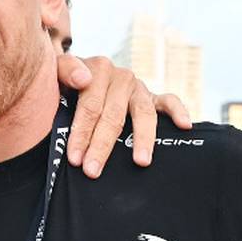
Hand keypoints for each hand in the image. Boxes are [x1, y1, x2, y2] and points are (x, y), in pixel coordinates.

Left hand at [56, 54, 192, 176]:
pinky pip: (169, 101)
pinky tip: (185, 126)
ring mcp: (139, 88)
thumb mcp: (57, 72)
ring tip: (140, 162)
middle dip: (102, 146)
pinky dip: (178, 111)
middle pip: (113, 115)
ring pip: (143, 114)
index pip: (90, 106)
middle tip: (93, 170)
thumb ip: (64, 70)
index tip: (75, 158)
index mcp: (97, 69)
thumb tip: (83, 79)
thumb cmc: (65, 83)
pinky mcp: (153, 96)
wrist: (79, 75)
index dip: (81, 133)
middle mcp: (121, 77)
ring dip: (143, 138)